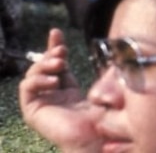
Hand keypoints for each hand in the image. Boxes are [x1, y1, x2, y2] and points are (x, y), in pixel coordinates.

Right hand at [19, 29, 102, 151]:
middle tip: (62, 51)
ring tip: (60, 64)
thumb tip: (115, 48)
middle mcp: (53, 94)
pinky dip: (37, 80)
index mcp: (68, 89)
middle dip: (50, 54)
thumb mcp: (107, 86)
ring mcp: (42, 102)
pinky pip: (26, 89)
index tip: (56, 32)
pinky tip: (53, 80)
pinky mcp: (33, 111)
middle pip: (42, 66)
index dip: (55, 46)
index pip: (57, 63)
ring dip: (43, 65)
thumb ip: (107, 70)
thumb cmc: (105, 115)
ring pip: (32, 75)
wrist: (98, 136)